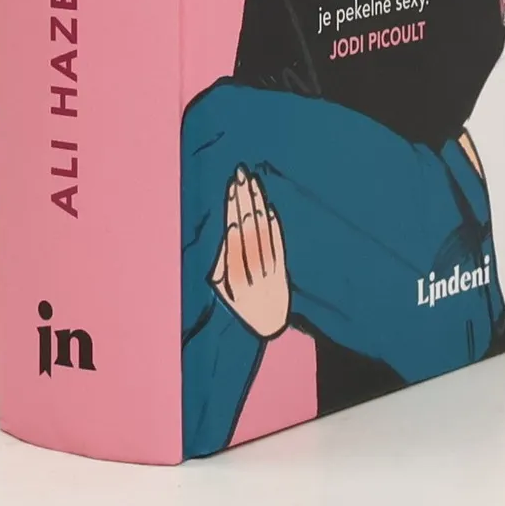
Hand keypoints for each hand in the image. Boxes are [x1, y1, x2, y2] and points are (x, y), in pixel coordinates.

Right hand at [210, 167, 289, 340]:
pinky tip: (268, 208)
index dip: (232, 215)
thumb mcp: (221, 292)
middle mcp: (253, 278)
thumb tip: (228, 232)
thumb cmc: (237, 306)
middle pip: (249, 233)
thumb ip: (221, 265)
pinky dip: (273, 227)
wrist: (267, 329)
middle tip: (241, 176)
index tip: (231, 192)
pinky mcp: (283, 275)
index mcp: (234, 284)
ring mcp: (270, 276)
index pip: (233, 242)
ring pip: (263, 236)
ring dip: (257, 207)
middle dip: (243, 202)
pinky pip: (278, 248)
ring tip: (252, 184)